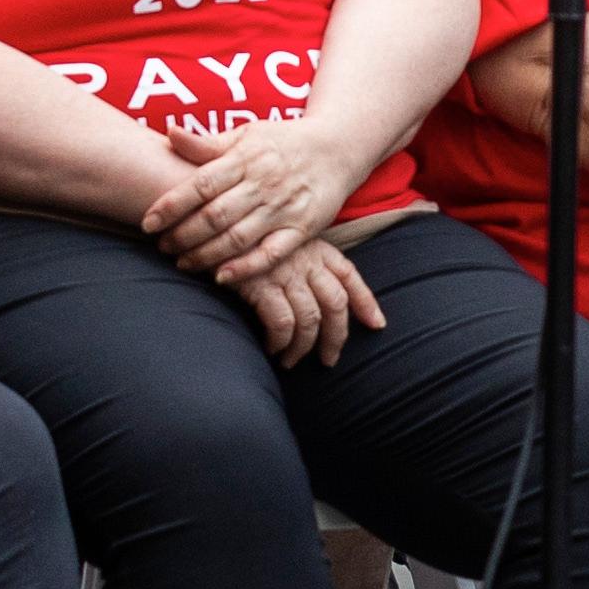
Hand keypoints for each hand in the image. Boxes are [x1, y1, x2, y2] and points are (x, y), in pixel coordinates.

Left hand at [143, 109, 368, 285]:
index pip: (200, 184)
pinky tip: (222, 276)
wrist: (339, 147)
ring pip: (237, 238)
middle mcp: (264, 184)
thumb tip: (169, 134)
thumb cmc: (284, 142)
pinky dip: (247, 268)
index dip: (170, 205)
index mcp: (246, 159)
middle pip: (215, 216)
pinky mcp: (303, 228)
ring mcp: (284, 208)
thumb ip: (207, 143)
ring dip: (205, 255)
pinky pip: (272, 253)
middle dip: (182, 235)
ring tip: (183, 262)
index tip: (147, 223)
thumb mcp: (247, 134)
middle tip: (161, 246)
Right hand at [226, 236, 384, 369]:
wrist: (212, 226)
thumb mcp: (282, 243)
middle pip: (336, 304)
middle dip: (336, 337)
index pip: (350, 277)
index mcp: (317, 248)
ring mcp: (285, 272)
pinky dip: (280, 340)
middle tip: (329, 359)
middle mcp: (307, 260)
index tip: (377, 324)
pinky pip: (282, 322)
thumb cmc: (245, 239)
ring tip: (291, 361)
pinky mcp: (261, 285)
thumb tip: (313, 298)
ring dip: (303, 347)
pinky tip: (272, 349)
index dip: (366, 302)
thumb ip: (301, 264)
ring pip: (311, 319)